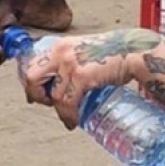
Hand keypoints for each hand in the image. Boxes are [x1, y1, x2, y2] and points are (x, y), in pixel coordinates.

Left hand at [24, 29, 161, 128]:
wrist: (133, 52)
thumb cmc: (113, 52)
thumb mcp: (84, 50)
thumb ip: (69, 60)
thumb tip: (59, 80)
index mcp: (60, 46)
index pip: (32, 64)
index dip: (32, 84)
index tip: (36, 95)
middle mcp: (61, 53)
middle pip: (32, 78)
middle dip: (37, 95)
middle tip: (48, 103)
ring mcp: (71, 64)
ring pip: (54, 96)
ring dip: (60, 111)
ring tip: (69, 117)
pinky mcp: (83, 77)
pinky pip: (68, 103)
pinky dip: (69, 115)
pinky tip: (74, 119)